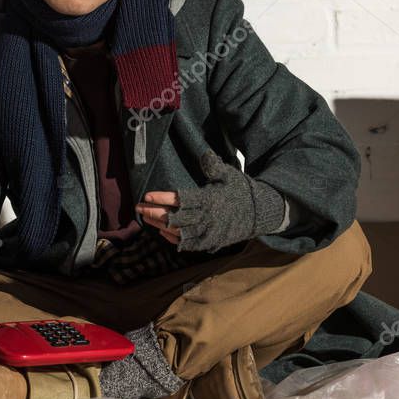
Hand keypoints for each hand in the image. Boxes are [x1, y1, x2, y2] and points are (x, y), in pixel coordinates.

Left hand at [157, 150, 285, 252]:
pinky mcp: (210, 242)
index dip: (162, 198)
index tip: (147, 195)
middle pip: (174, 218)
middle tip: (138, 208)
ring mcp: (208, 233)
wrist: (260, 214)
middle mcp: (207, 219)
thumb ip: (214, 167)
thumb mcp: (229, 175)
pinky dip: (174, 239)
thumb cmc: (241, 191)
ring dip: (159, 226)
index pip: (181, 199)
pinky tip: (162, 232)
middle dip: (154, 213)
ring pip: (178, 232)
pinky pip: (188, 244)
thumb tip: (204, 154)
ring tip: (145, 219)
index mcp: (210, 200)